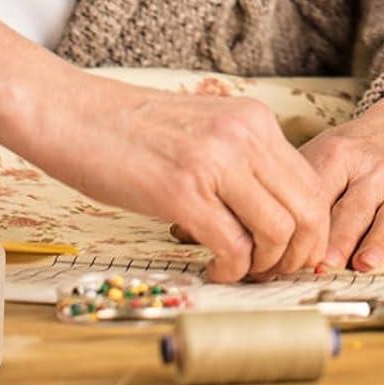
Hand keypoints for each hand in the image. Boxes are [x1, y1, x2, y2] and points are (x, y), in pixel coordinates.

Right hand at [36, 77, 329, 282]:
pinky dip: (231, 271)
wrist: (72, 112)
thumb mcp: (204, 129)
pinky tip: (213, 270)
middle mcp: (243, 135)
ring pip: (278, 232)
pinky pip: (233, 248)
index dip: (310, 229)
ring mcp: (215, 161)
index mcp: (252, 119)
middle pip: (308, 210)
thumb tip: (272, 216)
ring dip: (264, 266)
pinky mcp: (182, 191)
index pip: (311, 183)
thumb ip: (241, 160)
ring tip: (238, 271)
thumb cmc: (128, 129)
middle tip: (272, 272)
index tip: (292, 253)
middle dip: (298, 254)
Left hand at [294, 73, 383, 274]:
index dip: (303, 218)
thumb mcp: (328, 150)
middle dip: (339, 238)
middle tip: (322, 265)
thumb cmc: (361, 151)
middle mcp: (376, 170)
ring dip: (379, 242)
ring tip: (364, 264)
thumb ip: (300, 185)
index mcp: (340, 155)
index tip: (288, 246)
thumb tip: (261, 233)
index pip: (319, 188)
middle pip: (355, 207)